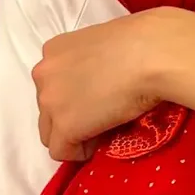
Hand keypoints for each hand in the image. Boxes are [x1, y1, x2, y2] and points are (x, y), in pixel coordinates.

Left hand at [33, 12, 163, 160]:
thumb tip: (103, 80)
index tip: (99, 99)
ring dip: (75, 134)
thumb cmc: (140, 42)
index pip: (52, 85)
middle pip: (48, 110)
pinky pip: (62, 152)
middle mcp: (43, 74)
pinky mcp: (64, 126)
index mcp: (53, 50)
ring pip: (51, 133)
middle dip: (71, 116)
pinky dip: (80, 152)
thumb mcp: (104, 44)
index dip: (75, 97)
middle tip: (102, 115)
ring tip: (104, 128)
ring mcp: (50, 101)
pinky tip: (101, 142)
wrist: (151, 56)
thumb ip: (91, 63)